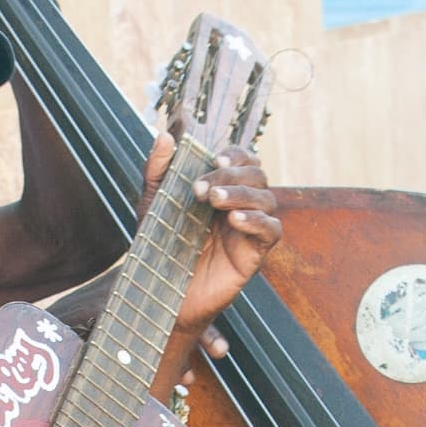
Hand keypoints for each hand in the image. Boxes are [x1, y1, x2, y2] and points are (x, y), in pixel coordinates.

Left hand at [139, 136, 279, 379]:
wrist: (159, 290)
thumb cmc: (159, 246)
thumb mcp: (153, 203)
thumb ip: (158, 170)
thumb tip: (164, 136)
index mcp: (221, 188)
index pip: (243, 159)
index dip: (235, 153)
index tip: (214, 159)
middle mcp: (239, 205)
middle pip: (257, 175)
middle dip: (232, 175)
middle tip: (202, 189)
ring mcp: (249, 230)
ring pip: (267, 198)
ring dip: (242, 194)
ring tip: (214, 201)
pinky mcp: (254, 254)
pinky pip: (272, 230)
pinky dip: (257, 220)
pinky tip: (234, 220)